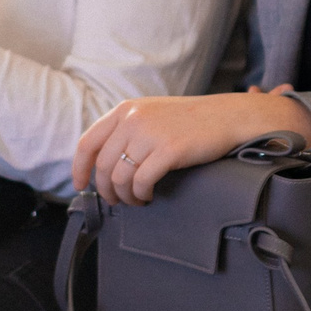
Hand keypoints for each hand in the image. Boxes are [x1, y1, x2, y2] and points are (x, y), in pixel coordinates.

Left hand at [74, 88, 310, 204]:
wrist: (230, 116)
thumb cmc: (194, 120)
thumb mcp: (153, 114)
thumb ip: (127, 129)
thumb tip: (104, 162)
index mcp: (125, 110)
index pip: (87, 143)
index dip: (80, 169)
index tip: (82, 186)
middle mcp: (133, 120)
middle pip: (104, 166)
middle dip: (107, 190)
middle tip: (119, 201)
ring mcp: (151, 134)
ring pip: (120, 177)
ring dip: (125, 196)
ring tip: (137, 200)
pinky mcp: (169, 150)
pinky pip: (141, 182)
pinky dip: (141, 195)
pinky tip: (149, 196)